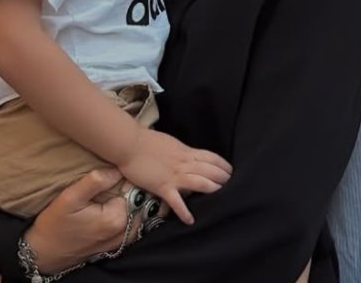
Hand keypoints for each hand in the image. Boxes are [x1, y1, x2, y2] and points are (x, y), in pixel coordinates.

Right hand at [25, 168, 131, 272]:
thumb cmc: (54, 224)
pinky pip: (131, 219)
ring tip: (108, 191)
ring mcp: (123, 239)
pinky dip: (125, 209)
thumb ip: (96, 181)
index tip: (114, 169)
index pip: (134, 187)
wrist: (44, 253)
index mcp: (117, 218)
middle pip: (137, 198)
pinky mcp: (118, 242)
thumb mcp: (70, 197)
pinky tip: (109, 203)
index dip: (125, 175)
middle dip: (127, 187)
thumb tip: (118, 169)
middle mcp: (125, 231)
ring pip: (136, 208)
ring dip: (126, 198)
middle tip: (110, 179)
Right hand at [118, 129, 232, 224]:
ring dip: (212, 189)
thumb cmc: (147, 141)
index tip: (230, 171)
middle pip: (210, 170)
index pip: (211, 157)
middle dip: (222, 178)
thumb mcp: (171, 143)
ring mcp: (174, 175)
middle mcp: (184, 163)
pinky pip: (176, 201)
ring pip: (200, 182)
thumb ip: (183, 152)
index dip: (223, 165)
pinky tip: (190, 220)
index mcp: (186, 151)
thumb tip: (191, 157)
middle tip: (231, 185)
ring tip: (221, 196)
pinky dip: (184, 211)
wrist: (129, 144)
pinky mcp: (162, 186)